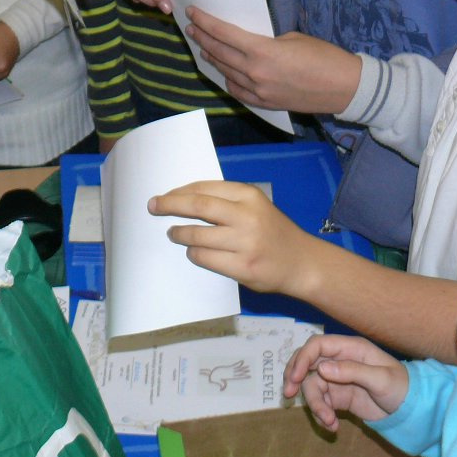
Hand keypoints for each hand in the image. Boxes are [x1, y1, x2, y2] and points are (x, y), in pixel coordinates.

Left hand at [148, 179, 305, 294]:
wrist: (302, 263)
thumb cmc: (273, 232)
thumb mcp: (256, 206)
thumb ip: (227, 201)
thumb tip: (184, 198)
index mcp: (249, 195)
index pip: (204, 189)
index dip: (179, 192)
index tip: (163, 196)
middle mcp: (247, 216)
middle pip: (197, 206)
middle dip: (170, 205)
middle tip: (153, 206)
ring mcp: (245, 243)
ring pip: (197, 235)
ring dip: (179, 234)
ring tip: (173, 233)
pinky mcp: (242, 267)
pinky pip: (205, 258)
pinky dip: (193, 253)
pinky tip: (193, 251)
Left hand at [186, 8, 361, 113]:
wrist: (344, 88)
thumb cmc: (324, 56)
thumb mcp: (293, 38)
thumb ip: (266, 41)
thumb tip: (251, 44)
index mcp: (261, 51)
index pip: (223, 34)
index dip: (205, 22)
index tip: (192, 12)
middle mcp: (254, 72)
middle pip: (219, 53)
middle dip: (202, 38)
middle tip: (191, 28)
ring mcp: (258, 91)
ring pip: (225, 72)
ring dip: (212, 59)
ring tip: (203, 48)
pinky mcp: (265, 103)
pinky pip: (238, 91)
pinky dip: (228, 79)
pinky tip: (224, 72)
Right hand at [284, 335, 407, 431]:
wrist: (412, 410)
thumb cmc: (401, 387)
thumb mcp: (380, 378)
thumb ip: (351, 371)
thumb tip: (321, 369)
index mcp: (350, 349)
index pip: (317, 346)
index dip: (302, 358)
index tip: (295, 378)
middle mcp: (339, 361)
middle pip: (307, 363)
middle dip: (295, 377)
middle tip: (288, 394)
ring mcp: (337, 379)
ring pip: (312, 387)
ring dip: (316, 406)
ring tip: (329, 421)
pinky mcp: (338, 397)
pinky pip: (321, 403)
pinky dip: (322, 415)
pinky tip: (333, 426)